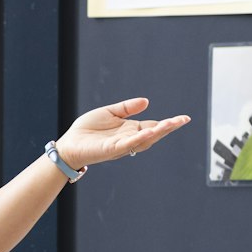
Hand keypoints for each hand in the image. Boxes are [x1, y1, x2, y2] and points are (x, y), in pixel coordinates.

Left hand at [53, 97, 189, 169]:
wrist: (68, 144)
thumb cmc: (87, 131)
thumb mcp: (109, 113)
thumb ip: (126, 108)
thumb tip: (146, 101)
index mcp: (130, 130)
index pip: (153, 126)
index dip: (168, 123)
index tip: (183, 118)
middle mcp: (128, 139)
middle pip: (153, 134)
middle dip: (168, 127)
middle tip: (183, 120)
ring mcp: (121, 145)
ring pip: (143, 140)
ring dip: (158, 132)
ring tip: (171, 124)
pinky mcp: (110, 150)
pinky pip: (127, 144)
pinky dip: (138, 138)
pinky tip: (148, 131)